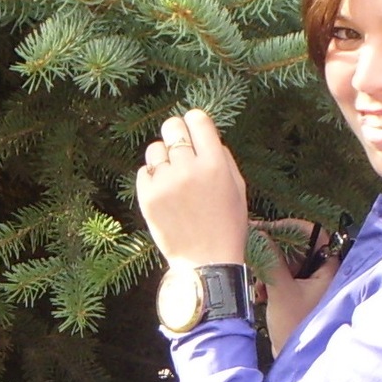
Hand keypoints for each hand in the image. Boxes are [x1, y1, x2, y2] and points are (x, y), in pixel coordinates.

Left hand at [135, 108, 248, 267]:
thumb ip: (222, 157)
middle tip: (180, 150)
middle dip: (176, 134)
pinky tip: (166, 196)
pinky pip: (143, 172)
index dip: (195, 122)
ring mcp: (165, 183)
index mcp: (215, 164)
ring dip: (163, 159)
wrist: (207, 263)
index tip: (194, 132)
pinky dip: (153, 179)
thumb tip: (203, 134)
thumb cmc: (226, 226)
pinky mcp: (148, 197)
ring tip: (174, 180)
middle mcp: (189, 169)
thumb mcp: (237, 189)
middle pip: (172, 126)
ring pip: (155, 149)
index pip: (197, 118)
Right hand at [258, 218, 341, 357]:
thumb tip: (259, 234)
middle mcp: (323, 275)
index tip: (268, 231)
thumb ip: (271, 260)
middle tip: (255, 254)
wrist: (293, 361)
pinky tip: (261, 294)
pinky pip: (284, 277)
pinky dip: (271, 281)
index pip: (314, 234)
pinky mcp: (299, 297)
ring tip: (259, 284)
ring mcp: (311, 286)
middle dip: (275, 251)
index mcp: (328, 270)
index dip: (291, 229)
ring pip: (288, 262)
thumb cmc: (295, 328)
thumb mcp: (281, 290)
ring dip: (269, 268)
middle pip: (298, 247)